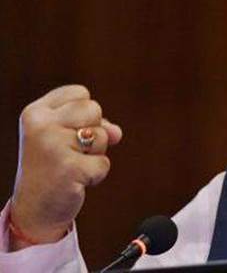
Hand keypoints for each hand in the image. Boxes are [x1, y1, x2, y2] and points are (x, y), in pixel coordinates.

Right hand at [9, 85, 122, 249]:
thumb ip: (94, 124)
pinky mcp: (68, 168)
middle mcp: (40, 125)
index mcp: (35, 112)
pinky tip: (75, 181)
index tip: (66, 132)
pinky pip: (104, 163)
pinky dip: (96, 174)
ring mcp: (52, 146)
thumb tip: (116, 132)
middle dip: (94, 131)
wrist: (35, 208)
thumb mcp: (67, 137)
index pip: (80, 93)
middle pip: (94, 108)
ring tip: (72, 165)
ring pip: (102, 135)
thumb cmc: (54, 165)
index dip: (85, 114)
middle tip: (71, 152)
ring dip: (95, 154)